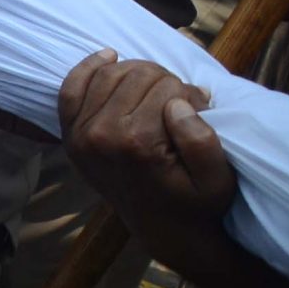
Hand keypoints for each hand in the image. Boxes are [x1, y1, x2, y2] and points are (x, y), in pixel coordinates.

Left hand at [58, 49, 234, 269]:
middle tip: (181, 102)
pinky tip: (109, 56)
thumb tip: (179, 102)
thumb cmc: (197, 203)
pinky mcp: (70, 135)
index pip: (166, 86)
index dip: (189, 93)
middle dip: (165, 82)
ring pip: (109, 74)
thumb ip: (202, 140)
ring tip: (157, 91)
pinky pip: (71, 88)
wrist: (166, 231)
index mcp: (136, 143)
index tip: (200, 110)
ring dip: (136, 73)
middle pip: (136, 76)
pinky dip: (89, 68)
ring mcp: (79, 134)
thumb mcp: (218, 179)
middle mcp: (100, 136)